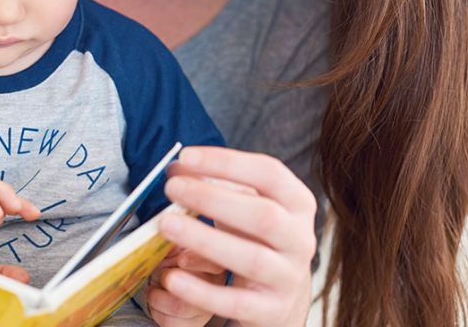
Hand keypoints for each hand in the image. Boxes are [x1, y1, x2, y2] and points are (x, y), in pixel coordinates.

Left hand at [146, 247, 224, 325]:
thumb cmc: (175, 260)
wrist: (171, 282)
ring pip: (178, 306)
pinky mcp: (192, 325)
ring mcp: (206, 310)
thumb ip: (175, 242)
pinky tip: (155, 301)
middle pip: (195, 288)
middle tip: (160, 273)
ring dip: (157, 295)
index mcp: (216, 264)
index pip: (213, 263)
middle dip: (168, 278)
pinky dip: (155, 310)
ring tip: (154, 287)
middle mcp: (216, 288)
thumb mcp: (177, 246)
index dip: (196, 262)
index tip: (180, 260)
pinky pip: (169, 322)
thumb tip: (166, 235)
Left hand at [155, 147, 316, 326]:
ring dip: (205, 240)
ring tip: (167, 224)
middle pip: (263, 216)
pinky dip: (202, 291)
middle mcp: (300, 239)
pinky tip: (173, 278)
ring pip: (252, 259)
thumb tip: (176, 169)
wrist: (281, 293)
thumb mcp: (244, 203)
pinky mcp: (271, 310)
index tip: (185, 156)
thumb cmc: (254, 235)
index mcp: (297, 203)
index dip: (227, 162)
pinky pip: (236, 303)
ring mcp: (288, 277)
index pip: (269, 174)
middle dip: (213, 199)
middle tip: (171, 188)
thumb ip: (214, 182)